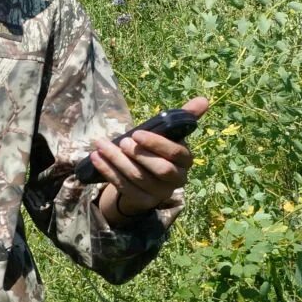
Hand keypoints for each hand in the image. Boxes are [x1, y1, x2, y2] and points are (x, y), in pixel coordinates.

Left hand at [91, 96, 209, 222]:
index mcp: (186, 161)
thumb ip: (184, 117)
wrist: (145, 180)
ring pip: (138, 178)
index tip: (136, 133)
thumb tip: (204, 99)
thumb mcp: (169, 134)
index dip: (156, 144)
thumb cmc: (157, 151)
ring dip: (117, 160)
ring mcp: (159, 193)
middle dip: (140, 155)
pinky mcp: (142, 201)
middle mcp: (176, 180)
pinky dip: (108, 171)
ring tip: (101, 146)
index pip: (176, 154)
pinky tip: (96, 158)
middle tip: (123, 142)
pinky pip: (123, 187)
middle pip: (161, 170)